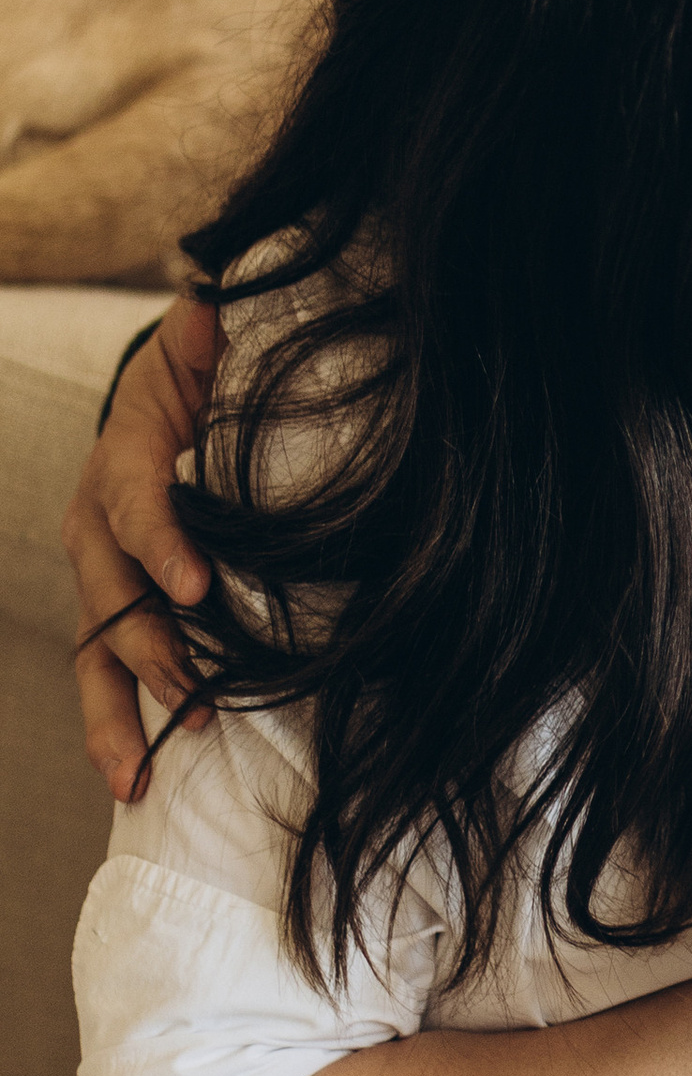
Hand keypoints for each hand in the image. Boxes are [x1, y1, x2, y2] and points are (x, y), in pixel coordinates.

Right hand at [64, 291, 220, 799]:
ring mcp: (101, 573)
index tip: (198, 588)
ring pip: (97, 650)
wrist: (173, 395)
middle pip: (111, 594)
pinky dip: (119, 725)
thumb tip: (211, 295)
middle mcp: (98, 523)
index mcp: (125, 456)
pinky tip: (136, 780)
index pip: (135, 502)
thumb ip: (210, 328)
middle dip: (147, 650)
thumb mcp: (207, 340)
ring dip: (117, 714)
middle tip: (190, 694)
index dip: (162, 543)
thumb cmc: (206, 372)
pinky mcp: (117, 608)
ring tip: (138, 776)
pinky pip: (108, 672)